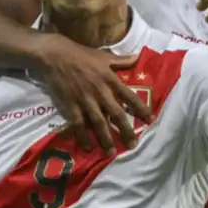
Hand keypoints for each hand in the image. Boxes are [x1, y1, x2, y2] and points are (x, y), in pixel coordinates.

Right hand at [36, 36, 153, 155]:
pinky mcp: (71, 105)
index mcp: (110, 79)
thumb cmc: (81, 54)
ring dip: (106, 139)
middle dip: (126, 131)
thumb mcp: (103, 56)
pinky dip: (83, 136)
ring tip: (111, 153)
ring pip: (99, 123)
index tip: (151, 120)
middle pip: (117, 115)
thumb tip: (138, 57)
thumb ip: (121, 60)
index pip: (130, 97)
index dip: (141, 109)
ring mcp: (85, 100)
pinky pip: (79, 124)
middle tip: (133, 145)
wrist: (55, 55)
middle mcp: (100, 92)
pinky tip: (88, 147)